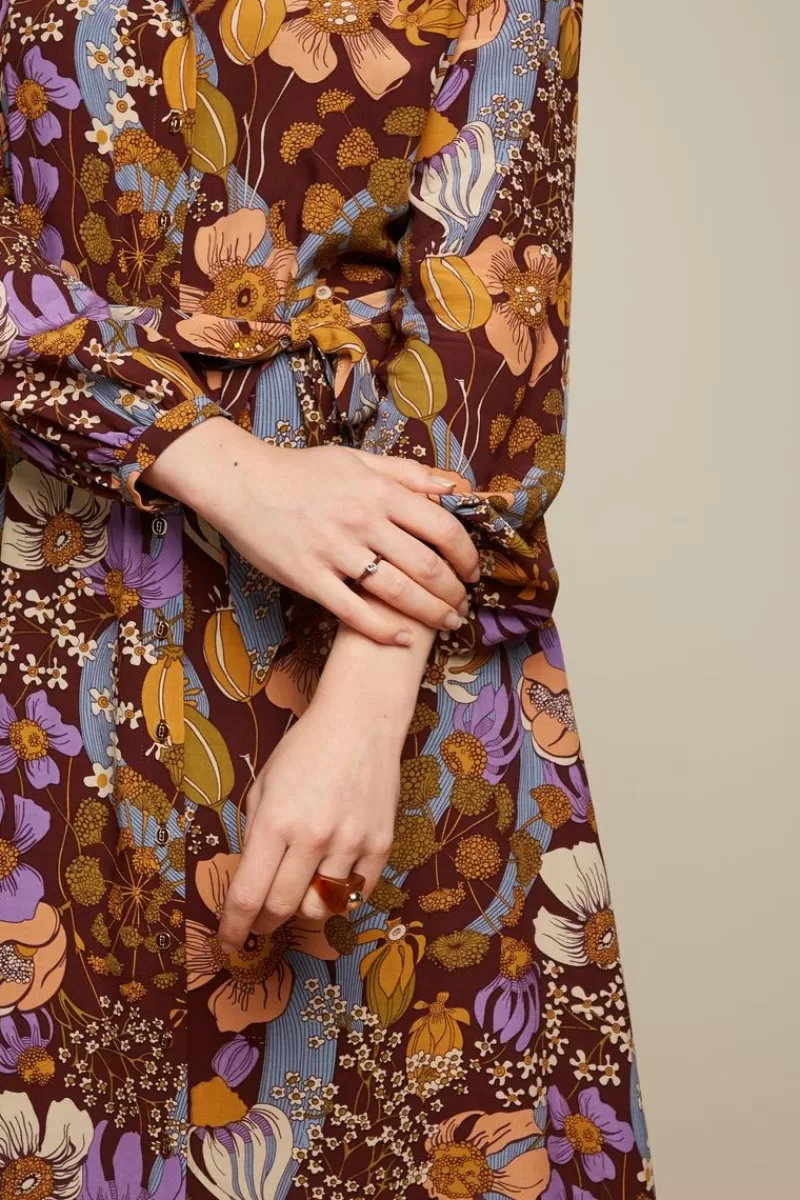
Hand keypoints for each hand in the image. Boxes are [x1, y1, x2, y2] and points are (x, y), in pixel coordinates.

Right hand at [146, 419, 479, 644]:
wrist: (240, 483)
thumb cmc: (300, 471)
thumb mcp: (356, 460)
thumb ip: (405, 473)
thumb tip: (451, 486)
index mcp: (379, 492)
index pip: (442, 527)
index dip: (466, 555)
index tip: (472, 571)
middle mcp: (363, 521)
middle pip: (426, 566)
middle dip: (454, 592)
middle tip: (462, 605)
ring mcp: (335, 552)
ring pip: (398, 593)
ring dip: (430, 614)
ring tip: (446, 623)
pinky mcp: (308, 578)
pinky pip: (354, 612)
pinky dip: (384, 630)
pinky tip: (402, 638)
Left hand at [217, 697, 399, 950]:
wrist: (361, 723)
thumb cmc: (304, 750)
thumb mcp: (263, 785)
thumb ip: (253, 834)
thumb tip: (249, 880)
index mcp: (276, 821)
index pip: (248, 894)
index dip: (234, 927)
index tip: (228, 942)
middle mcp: (313, 837)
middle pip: (283, 908)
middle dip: (264, 923)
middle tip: (260, 921)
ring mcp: (351, 842)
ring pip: (321, 908)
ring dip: (302, 910)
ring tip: (299, 894)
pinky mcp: (380, 844)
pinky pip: (357, 895)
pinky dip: (339, 898)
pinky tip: (330, 882)